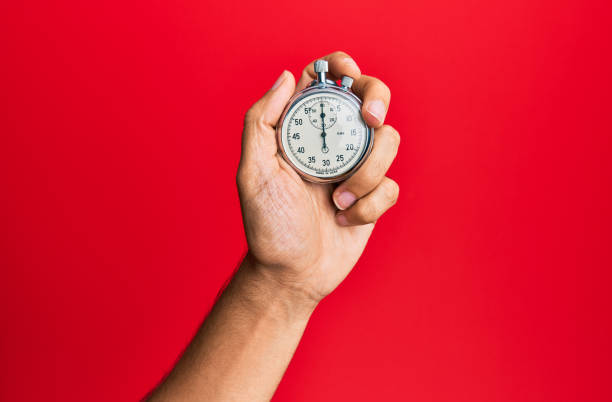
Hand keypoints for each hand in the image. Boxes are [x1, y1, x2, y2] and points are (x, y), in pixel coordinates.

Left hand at [237, 51, 399, 304]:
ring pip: (388, 142)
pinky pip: (390, 186)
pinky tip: (344, 220)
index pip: (326, 80)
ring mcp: (355, 169)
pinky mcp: (373, 196)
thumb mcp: (253, 172)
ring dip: (367, 173)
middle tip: (370, 120)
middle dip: (377, 101)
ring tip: (337, 201)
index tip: (349, 74)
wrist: (291, 274)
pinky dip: (369, 205)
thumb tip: (287, 77)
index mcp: (302, 130)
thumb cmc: (268, 226)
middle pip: (370, 99)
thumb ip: (261, 121)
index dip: (342, 66)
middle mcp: (332, 143)